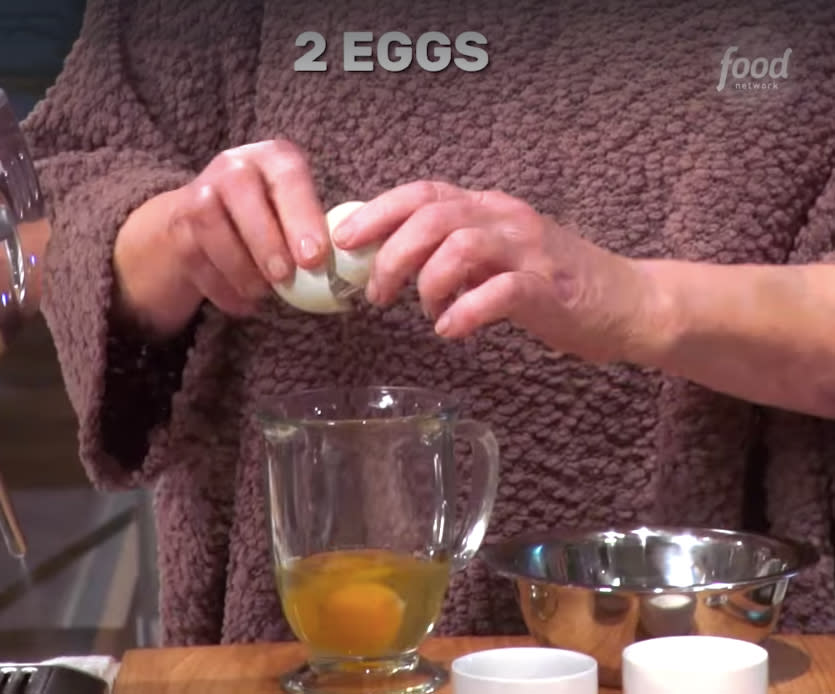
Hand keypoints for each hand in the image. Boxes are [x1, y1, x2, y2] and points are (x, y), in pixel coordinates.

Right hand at [113, 139, 329, 335]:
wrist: (205, 223)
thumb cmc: (271, 222)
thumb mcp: (295, 216)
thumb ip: (317, 232)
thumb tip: (351, 269)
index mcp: (274, 159)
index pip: (289, 176)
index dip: (302, 215)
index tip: (315, 257)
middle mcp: (234, 165)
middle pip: (242, 191)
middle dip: (267, 240)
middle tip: (285, 278)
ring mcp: (199, 192)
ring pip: (212, 224)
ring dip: (241, 266)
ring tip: (263, 293)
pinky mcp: (175, 226)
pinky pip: (196, 257)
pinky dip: (222, 287)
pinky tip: (243, 304)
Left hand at [332, 181, 655, 361]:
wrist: (626, 302)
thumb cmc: (553, 283)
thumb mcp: (498, 256)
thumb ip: (454, 252)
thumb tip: (392, 262)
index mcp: (488, 207)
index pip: (423, 194)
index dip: (378, 212)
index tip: (346, 240)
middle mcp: (506, 219)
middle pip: (432, 219)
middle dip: (392, 256)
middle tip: (378, 294)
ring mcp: (529, 251)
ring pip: (459, 247)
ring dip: (427, 283)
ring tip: (425, 312)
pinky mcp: (549, 289)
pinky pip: (497, 292)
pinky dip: (464, 312)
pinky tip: (452, 331)